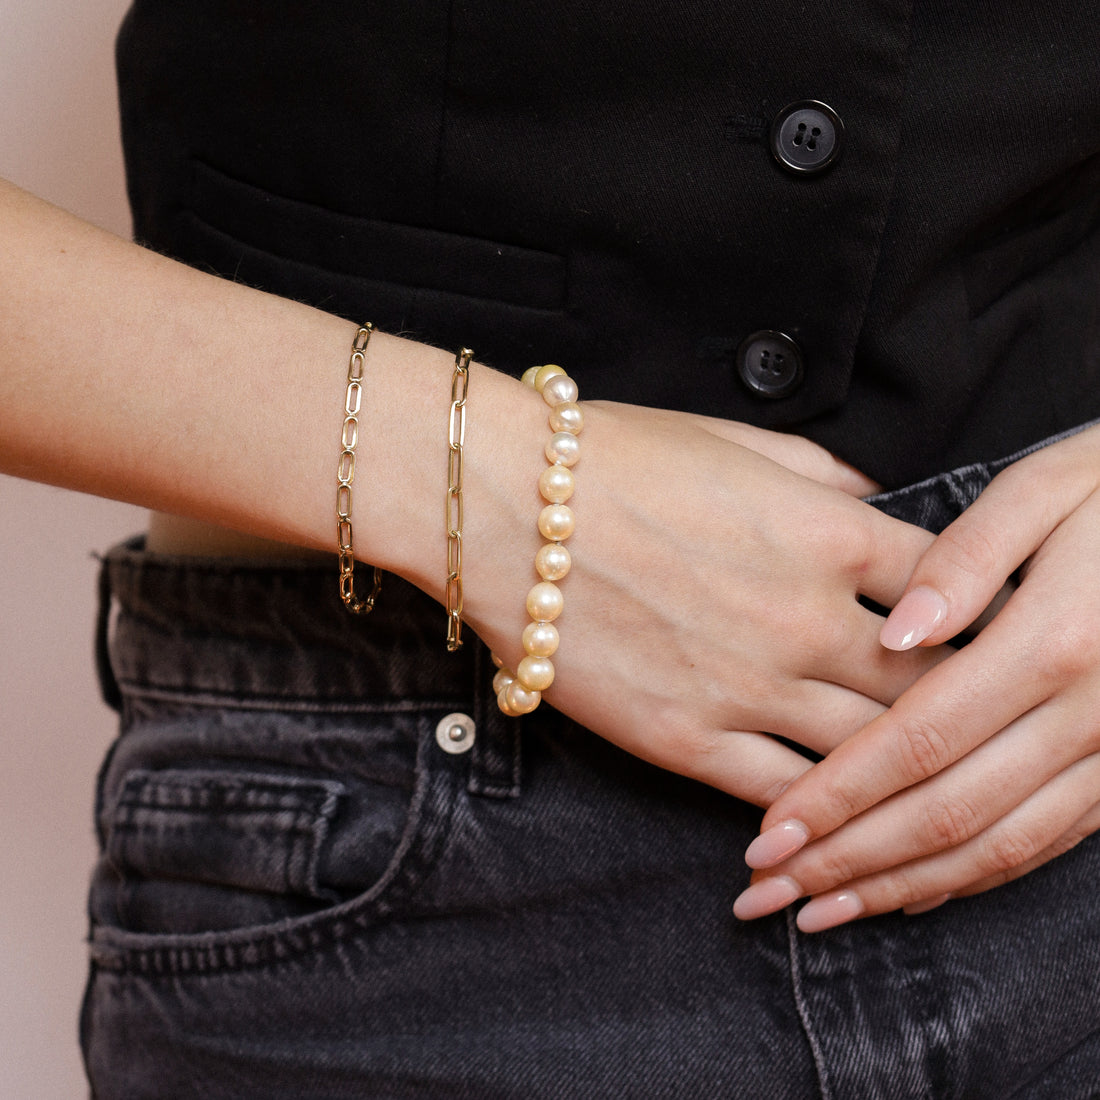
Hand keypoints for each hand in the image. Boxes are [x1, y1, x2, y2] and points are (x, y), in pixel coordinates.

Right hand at [464, 395, 944, 807]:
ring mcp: (749, 687)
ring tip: (901, 767)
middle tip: (952, 709)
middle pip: (927, 683)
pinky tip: (827, 806)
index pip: (947, 589)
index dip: (966, 612)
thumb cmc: (614, 460)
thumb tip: (872, 498)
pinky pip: (781, 791)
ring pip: (868, 750)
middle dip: (949, 697)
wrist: (506, 507)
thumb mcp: (735, 440)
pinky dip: (815, 806)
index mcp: (829, 535)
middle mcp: (806, 620)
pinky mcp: (686, 738)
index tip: (959, 627)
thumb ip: (823, 473)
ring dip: (894, 761)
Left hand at [733, 424, 1099, 928]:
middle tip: (766, 893)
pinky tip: (911, 891)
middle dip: (847, 862)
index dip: (836, 796)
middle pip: (946, 812)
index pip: (918, 741)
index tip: (768, 835)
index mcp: (1052, 644)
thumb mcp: (1047, 489)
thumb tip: (896, 633)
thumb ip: (967, 558)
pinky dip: (971, 878)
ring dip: (899, 887)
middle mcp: (1090, 715)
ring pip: (995, 847)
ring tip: (819, 913)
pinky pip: (1045, 843)